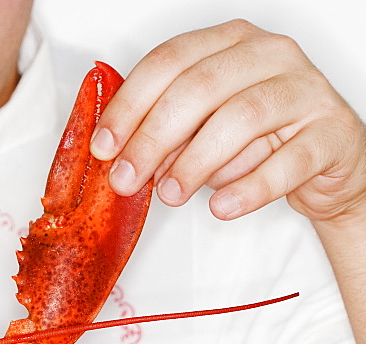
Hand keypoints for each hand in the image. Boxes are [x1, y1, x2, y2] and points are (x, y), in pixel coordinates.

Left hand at [90, 20, 365, 224]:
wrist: (324, 161)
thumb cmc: (256, 140)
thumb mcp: (201, 131)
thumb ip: (164, 137)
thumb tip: (120, 161)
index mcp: (230, 44)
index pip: (170, 62)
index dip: (130, 106)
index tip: (103, 147)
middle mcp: (270, 55)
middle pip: (199, 88)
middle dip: (152, 139)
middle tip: (126, 181)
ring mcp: (306, 90)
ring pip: (242, 118)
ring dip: (195, 162)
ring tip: (170, 196)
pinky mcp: (332, 133)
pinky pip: (289, 161)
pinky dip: (250, 188)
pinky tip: (221, 207)